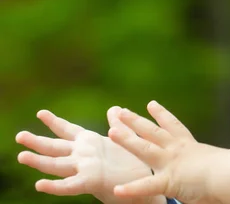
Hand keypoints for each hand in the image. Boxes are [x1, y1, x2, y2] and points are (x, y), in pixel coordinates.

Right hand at [16, 107, 164, 203]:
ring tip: (21, 156)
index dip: (54, 122)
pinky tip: (39, 184)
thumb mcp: (125, 140)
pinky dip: (54, 186)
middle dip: (37, 141)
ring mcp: (85, 168)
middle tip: (19, 135)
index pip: (68, 130)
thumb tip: (114, 108)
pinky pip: (69, 185)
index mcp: (90, 142)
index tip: (41, 112)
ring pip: (57, 164)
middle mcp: (83, 154)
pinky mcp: (91, 182)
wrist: (145, 184)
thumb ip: (117, 125)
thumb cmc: (133, 164)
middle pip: (55, 147)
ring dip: (38, 161)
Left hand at [108, 101, 225, 203]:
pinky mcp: (169, 180)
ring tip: (111, 131)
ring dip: (127, 140)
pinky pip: (147, 185)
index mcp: (191, 146)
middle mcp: (178, 150)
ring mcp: (171, 163)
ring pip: (144, 149)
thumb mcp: (222, 162)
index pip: (174, 127)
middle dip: (136, 121)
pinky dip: (132, 189)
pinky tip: (117, 190)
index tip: (151, 104)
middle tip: (121, 111)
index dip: (162, 115)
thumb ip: (220, 161)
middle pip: (153, 132)